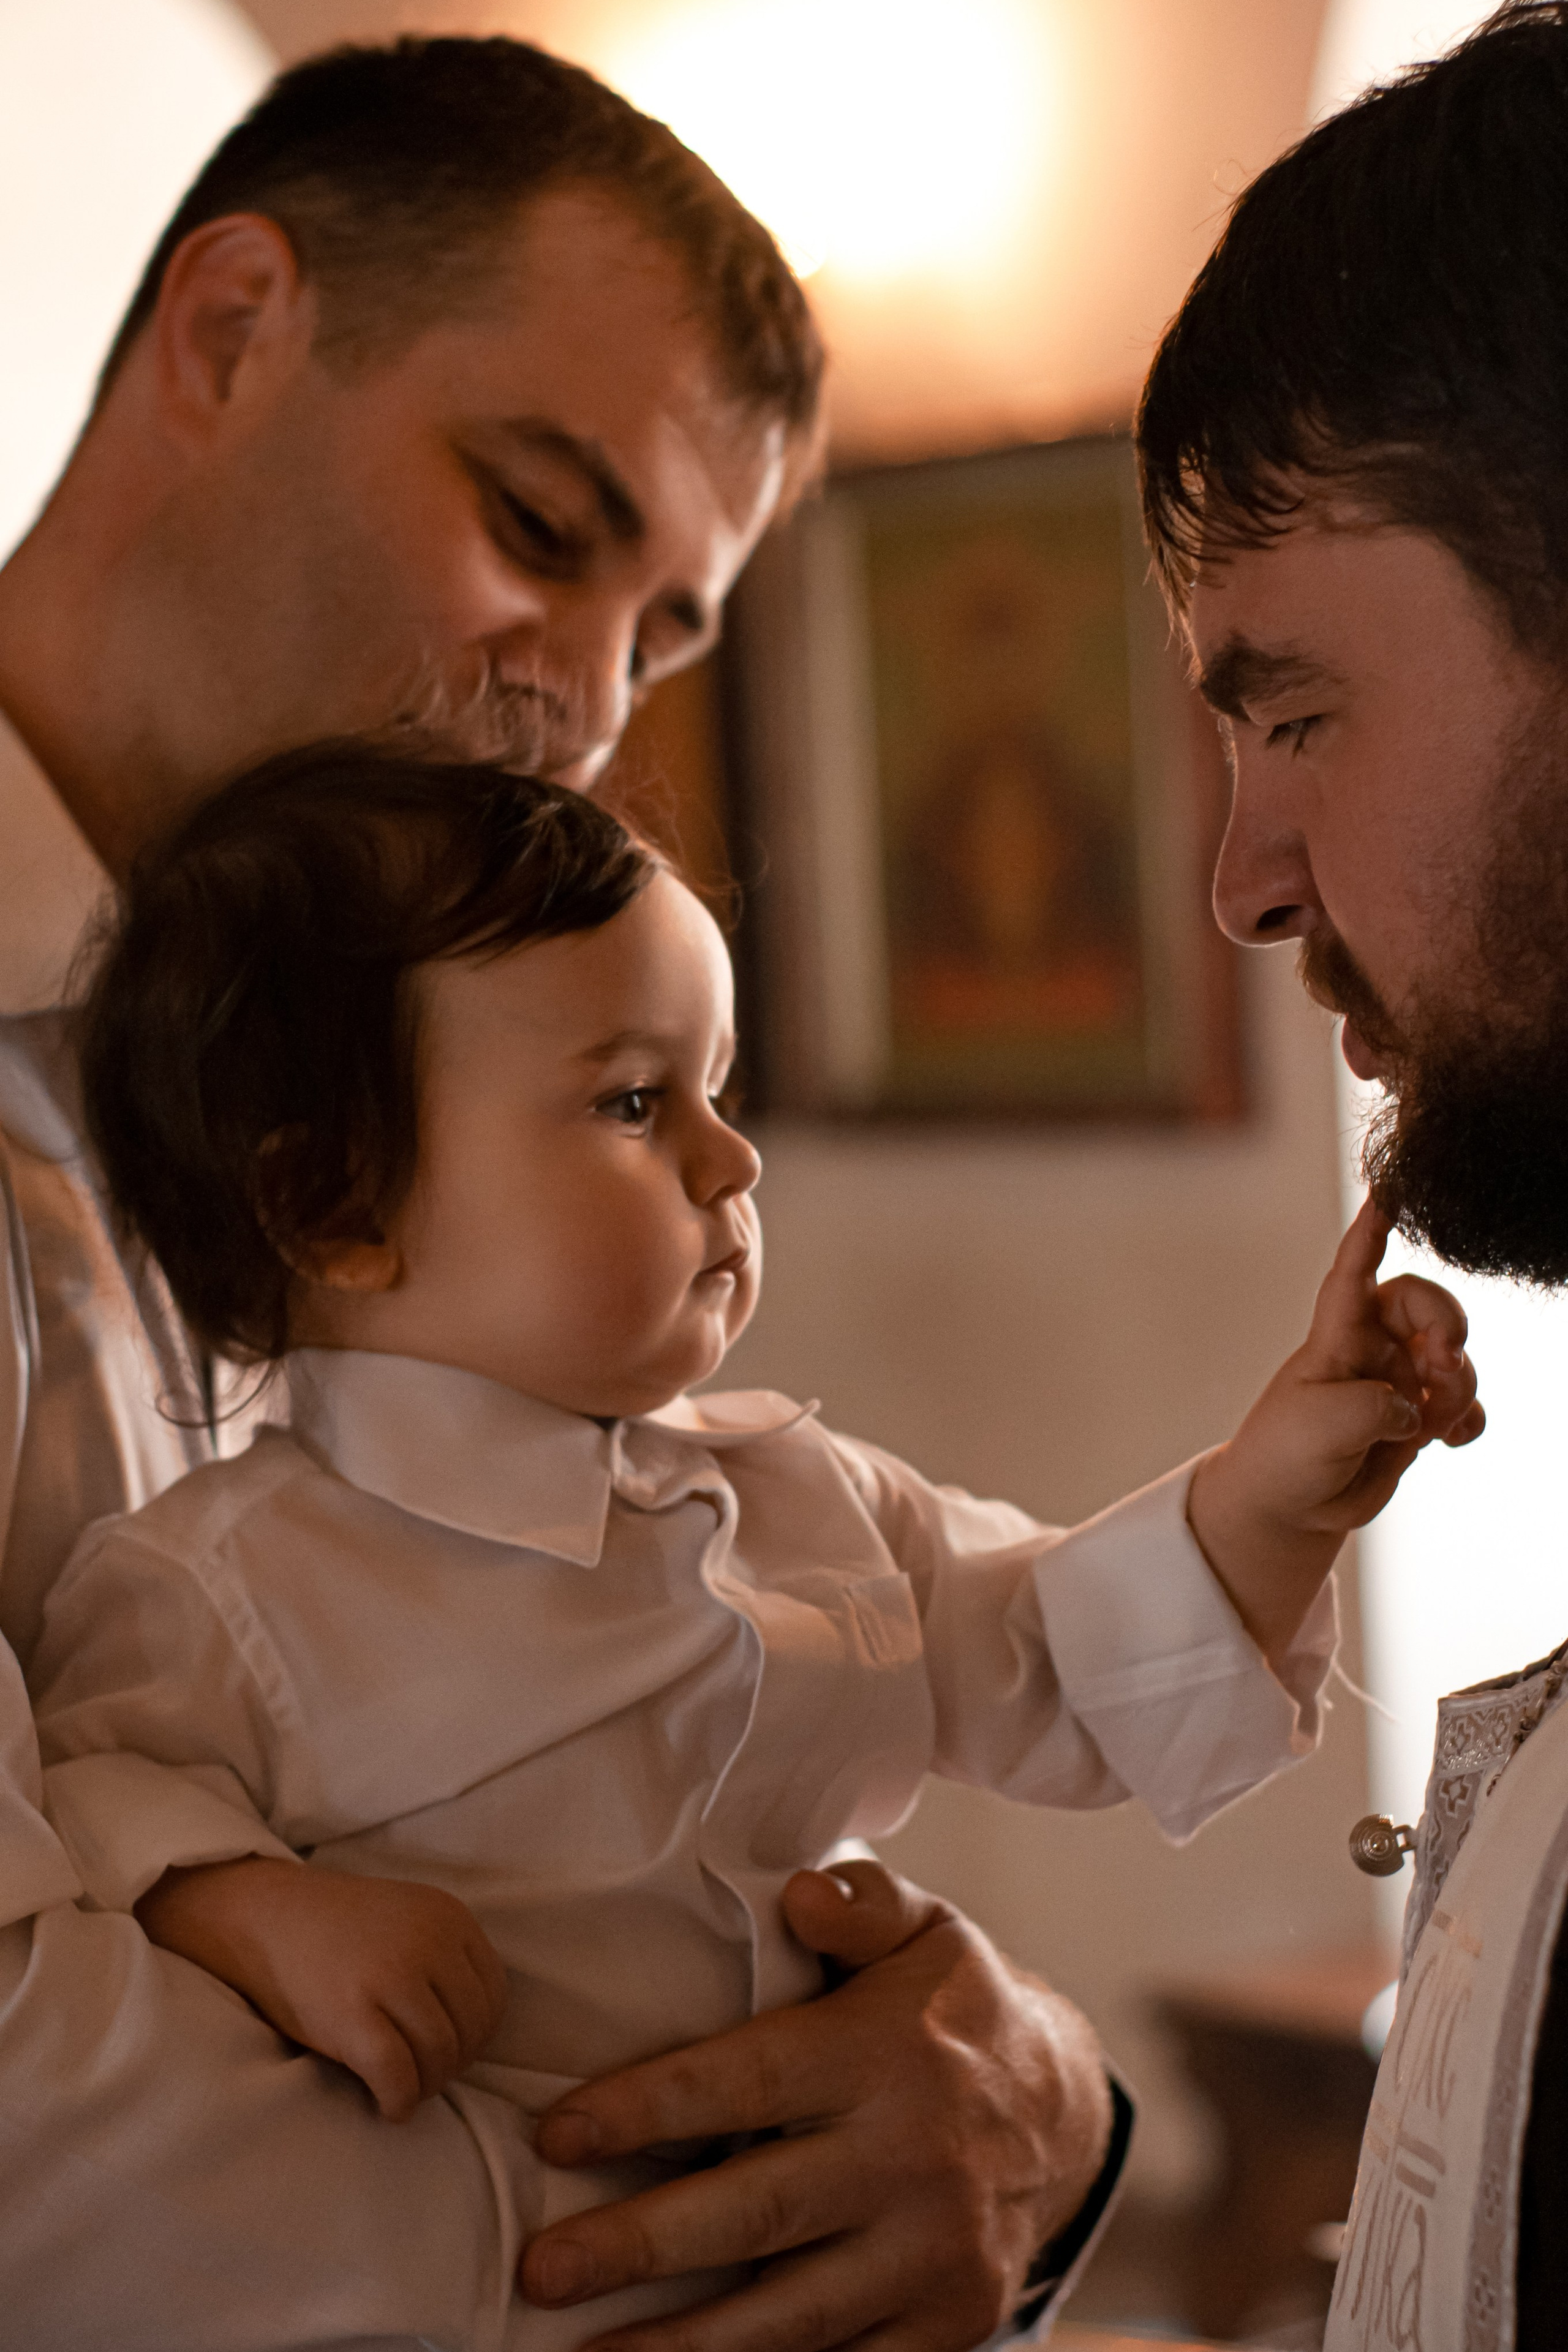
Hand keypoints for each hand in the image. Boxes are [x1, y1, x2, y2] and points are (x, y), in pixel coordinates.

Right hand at [135, 1856, 507, 2119]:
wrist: (263, 1917)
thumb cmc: (337, 1931)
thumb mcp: (408, 1921)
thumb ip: (445, 1961)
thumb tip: (477, 2036)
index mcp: (449, 1917)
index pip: (493, 1996)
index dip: (477, 2035)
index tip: (451, 2051)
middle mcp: (429, 1942)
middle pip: (470, 2030)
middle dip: (452, 2065)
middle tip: (424, 2077)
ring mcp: (391, 1976)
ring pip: (439, 2056)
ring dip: (426, 2086)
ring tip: (404, 2088)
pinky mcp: (352, 2014)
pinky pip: (398, 2076)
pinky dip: (399, 2101)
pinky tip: (388, 2105)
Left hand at [519, 1860, 1113, 2351]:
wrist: (1065, 2111)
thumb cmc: (955, 2007)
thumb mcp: (927, 1928)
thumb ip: (862, 1902)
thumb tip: (798, 1895)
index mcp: (889, 2054)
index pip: (752, 2082)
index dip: (651, 2109)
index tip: (558, 2134)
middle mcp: (915, 2158)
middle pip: (758, 2213)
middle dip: (641, 2247)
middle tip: (542, 2270)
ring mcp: (936, 2253)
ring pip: (793, 2315)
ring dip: (684, 2347)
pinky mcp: (952, 2321)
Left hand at [1188, 1196, 1483, 1667]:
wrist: (1292, 1503)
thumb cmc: (1287, 1452)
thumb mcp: (1322, 1425)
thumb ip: (1375, 1407)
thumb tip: (1414, 1409)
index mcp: (1337, 1334)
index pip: (1355, 1270)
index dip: (1370, 1230)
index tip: (1386, 1190)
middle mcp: (1372, 1348)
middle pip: (1428, 1305)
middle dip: (1448, 1326)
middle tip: (1442, 1362)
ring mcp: (1398, 1381)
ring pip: (1455, 1358)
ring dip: (1458, 1383)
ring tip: (1434, 1420)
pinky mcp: (1417, 1416)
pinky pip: (1463, 1403)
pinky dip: (1468, 1417)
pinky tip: (1455, 1437)